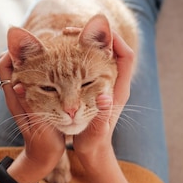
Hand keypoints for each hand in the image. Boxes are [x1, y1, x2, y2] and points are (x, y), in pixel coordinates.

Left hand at [0, 52, 65, 182]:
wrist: (45, 158)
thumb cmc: (44, 144)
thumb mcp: (38, 125)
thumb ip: (30, 104)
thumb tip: (18, 84)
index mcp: (16, 98)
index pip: (4, 66)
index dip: (11, 52)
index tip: (26, 42)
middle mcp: (19, 94)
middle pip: (14, 62)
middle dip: (25, 49)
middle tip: (45, 40)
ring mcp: (28, 96)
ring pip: (27, 68)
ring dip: (37, 57)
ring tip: (55, 48)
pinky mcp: (39, 99)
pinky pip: (39, 77)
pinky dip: (47, 68)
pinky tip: (62, 64)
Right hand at [73, 31, 133, 161]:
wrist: (92, 152)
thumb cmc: (94, 143)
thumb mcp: (97, 132)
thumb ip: (101, 115)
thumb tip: (104, 97)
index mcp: (118, 91)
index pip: (126, 56)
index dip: (114, 40)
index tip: (94, 31)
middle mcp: (112, 84)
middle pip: (110, 50)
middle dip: (91, 36)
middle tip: (67, 32)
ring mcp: (101, 85)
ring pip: (96, 55)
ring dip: (80, 44)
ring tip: (61, 39)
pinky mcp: (90, 88)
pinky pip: (84, 64)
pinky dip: (73, 56)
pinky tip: (57, 54)